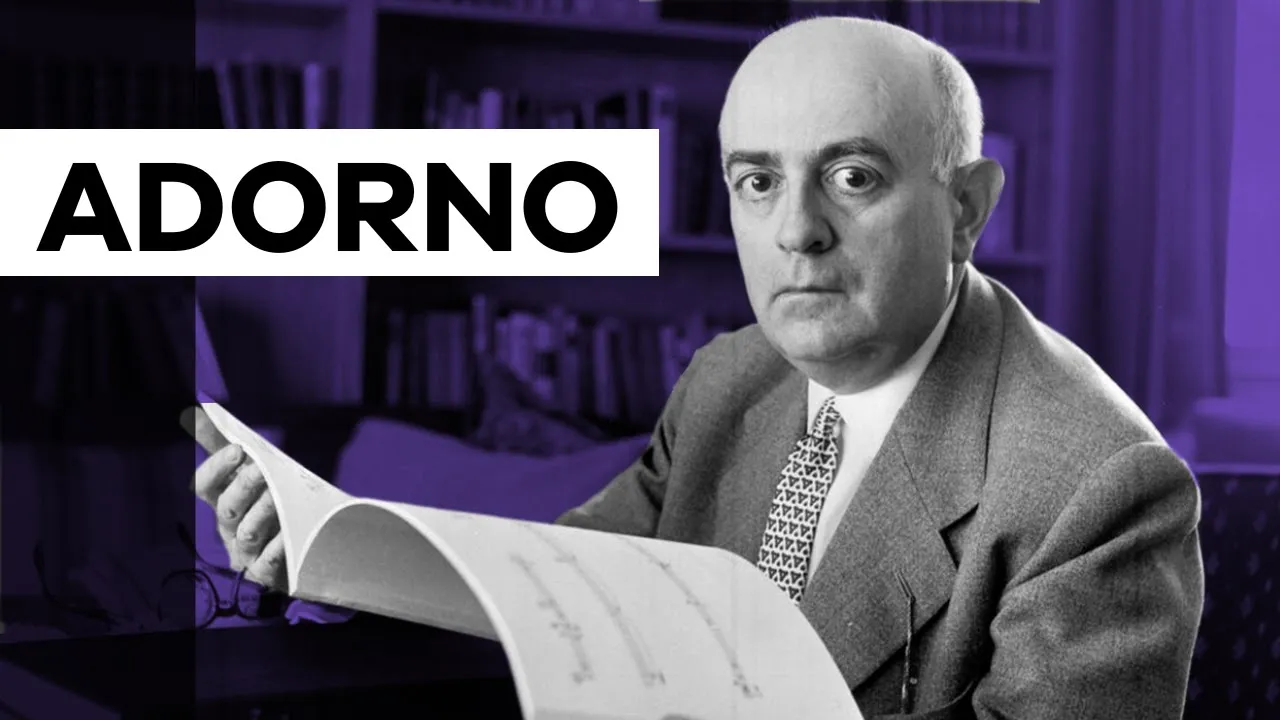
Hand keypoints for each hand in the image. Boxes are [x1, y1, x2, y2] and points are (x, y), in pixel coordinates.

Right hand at [184, 406, 287, 591]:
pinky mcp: (266, 575)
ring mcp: (247, 553)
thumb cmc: (282, 509)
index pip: (206, 485)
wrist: (313, 550)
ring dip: (261, 512)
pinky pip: (266, 564)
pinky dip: (275, 549)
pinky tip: (286, 537)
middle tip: (263, 470)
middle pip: (227, 508)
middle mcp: (230, 529)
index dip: (217, 467)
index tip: (238, 448)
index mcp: (226, 502)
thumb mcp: (264, 477)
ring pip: (246, 533)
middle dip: (244, 486)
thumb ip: (235, 451)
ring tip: (279, 498)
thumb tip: (203, 411)